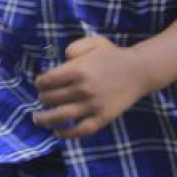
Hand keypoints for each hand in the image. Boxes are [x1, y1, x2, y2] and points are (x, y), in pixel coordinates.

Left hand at [32, 35, 148, 138]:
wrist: (139, 71)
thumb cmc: (113, 55)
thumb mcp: (93, 42)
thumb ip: (74, 48)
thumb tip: (61, 61)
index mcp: (77, 70)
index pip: (47, 80)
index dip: (39, 83)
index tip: (39, 84)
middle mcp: (82, 89)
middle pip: (51, 98)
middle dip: (42, 98)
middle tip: (42, 99)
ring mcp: (92, 105)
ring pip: (61, 116)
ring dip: (45, 119)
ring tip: (38, 119)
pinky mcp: (102, 118)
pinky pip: (81, 130)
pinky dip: (67, 133)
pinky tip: (58, 132)